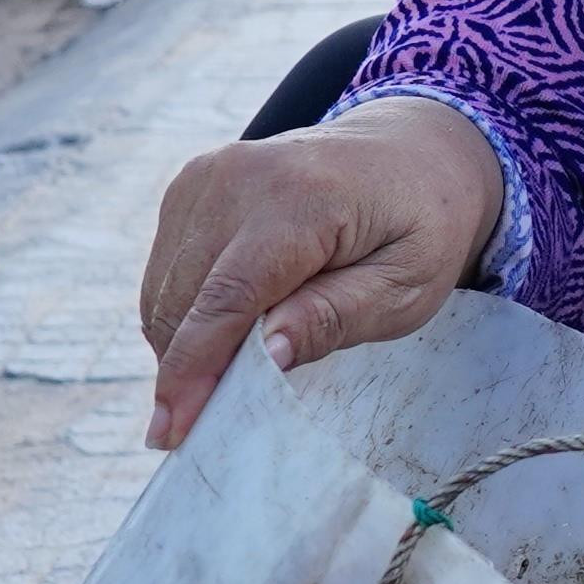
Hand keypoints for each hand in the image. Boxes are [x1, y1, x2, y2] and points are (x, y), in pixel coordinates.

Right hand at [135, 97, 505, 449]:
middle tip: (209, 423)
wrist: (408, 151)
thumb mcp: (406, 286)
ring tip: (234, 369)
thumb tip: (266, 355)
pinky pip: (167, 268)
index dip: (194, 370)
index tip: (171, 432)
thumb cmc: (418, 226)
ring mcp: (209, 174)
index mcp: (301, 198)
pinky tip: (230, 327)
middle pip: (184, 299)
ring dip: (183, 343)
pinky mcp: (193, 183)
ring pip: (164, 288)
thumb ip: (336, 317)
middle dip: (184, 370)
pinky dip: (185, 311)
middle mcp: (240, 176)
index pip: (227, 298)